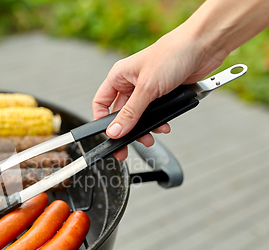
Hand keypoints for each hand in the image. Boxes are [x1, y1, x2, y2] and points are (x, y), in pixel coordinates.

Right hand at [92, 25, 227, 160]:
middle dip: (127, 130)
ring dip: (145, 128)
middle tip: (127, 147)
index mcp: (119, 76)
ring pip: (139, 117)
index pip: (101, 103)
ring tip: (151, 136)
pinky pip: (156, 114)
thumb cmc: (172, 54)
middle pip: (121, 114)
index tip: (109, 136)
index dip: (103, 121)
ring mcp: (148, 89)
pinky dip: (160, 122)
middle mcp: (131, 83)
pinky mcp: (164, 94)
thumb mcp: (146, 88)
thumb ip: (130, 113)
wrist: (204, 46)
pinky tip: (165, 125)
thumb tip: (114, 132)